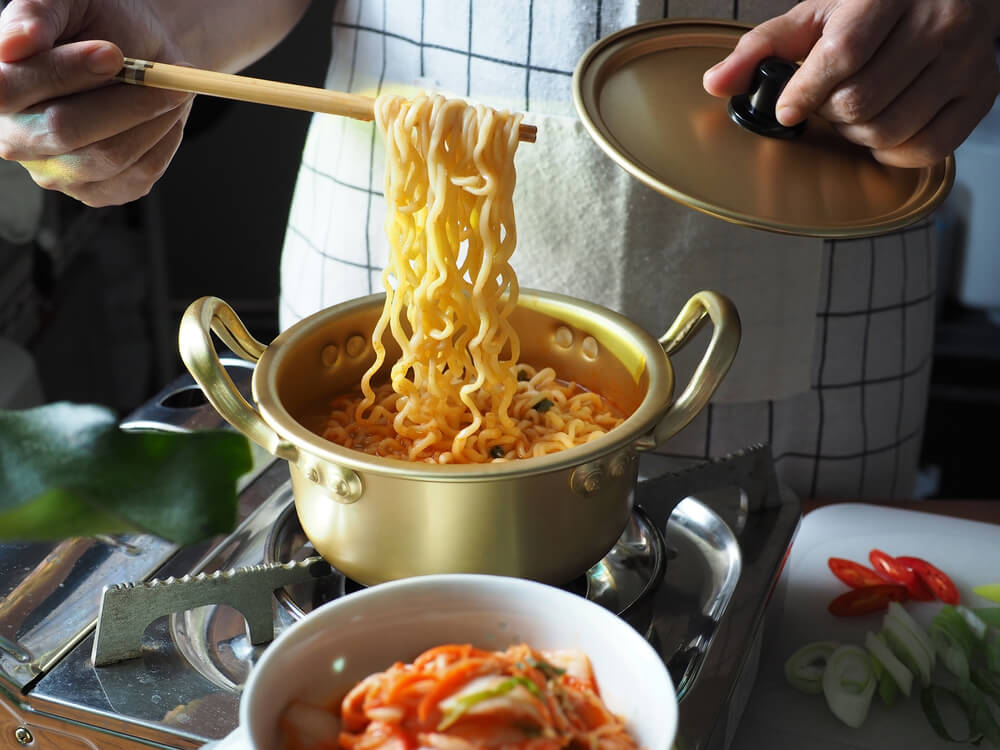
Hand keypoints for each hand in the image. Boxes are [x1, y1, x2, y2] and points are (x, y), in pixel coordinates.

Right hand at [0, 0, 193, 205]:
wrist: (137, 54)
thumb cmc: (94, 25)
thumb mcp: (65, 2)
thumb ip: (35, 13)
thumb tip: (17, 43)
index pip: (10, 90)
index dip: (63, 72)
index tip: (113, 53)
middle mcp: (16, 139)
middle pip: (64, 129)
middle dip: (122, 100)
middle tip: (163, 77)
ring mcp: (58, 173)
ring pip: (108, 155)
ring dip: (151, 118)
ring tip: (172, 90)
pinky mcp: (99, 192)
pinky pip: (139, 175)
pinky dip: (163, 140)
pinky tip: (165, 117)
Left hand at [703, 0, 999, 166]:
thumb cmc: (878, 3)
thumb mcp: (819, 13)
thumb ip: (763, 48)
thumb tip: (715, 83)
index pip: (843, 54)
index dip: (807, 92)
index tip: (789, 107)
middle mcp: (939, 22)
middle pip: (862, 101)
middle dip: (829, 114)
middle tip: (828, 102)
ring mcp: (967, 58)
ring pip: (890, 130)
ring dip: (857, 136)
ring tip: (854, 113)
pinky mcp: (983, 90)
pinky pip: (928, 149)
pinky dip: (894, 154)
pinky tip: (883, 132)